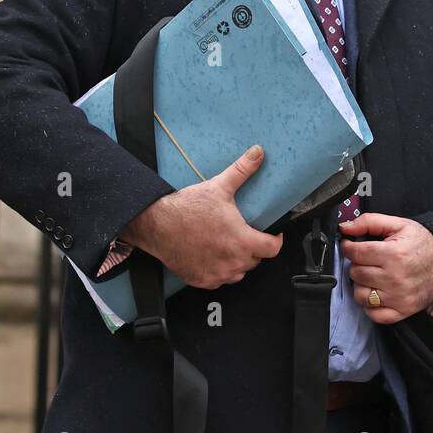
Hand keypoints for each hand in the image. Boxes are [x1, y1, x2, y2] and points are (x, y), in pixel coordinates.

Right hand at [119, 144, 283, 289]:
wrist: (157, 224)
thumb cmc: (188, 208)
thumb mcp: (219, 187)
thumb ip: (242, 170)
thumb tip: (258, 152)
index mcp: (242, 241)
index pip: (273, 249)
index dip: (275, 240)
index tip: (272, 234)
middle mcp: (232, 262)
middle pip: (255, 260)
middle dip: (253, 248)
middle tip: (243, 234)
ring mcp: (217, 274)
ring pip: (239, 272)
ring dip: (238, 261)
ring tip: (228, 245)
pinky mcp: (202, 280)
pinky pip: (219, 280)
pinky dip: (219, 270)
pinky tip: (213, 256)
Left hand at [339, 213, 432, 323]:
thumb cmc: (423, 243)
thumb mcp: (399, 225)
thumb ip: (370, 221)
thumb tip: (345, 227)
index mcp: (394, 254)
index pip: (355, 253)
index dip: (349, 247)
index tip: (351, 246)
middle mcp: (395, 278)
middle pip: (356, 273)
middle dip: (357, 264)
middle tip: (367, 260)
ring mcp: (398, 297)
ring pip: (360, 295)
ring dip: (361, 285)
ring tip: (372, 276)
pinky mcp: (402, 311)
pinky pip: (374, 314)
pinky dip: (370, 305)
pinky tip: (377, 292)